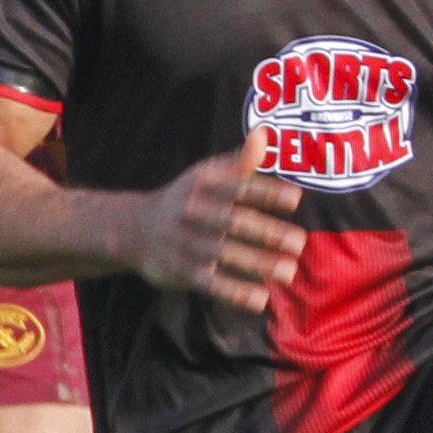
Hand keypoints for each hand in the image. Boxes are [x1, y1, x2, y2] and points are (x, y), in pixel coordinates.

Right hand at [126, 130, 305, 312]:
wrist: (134, 230)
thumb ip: (240, 161)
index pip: (238, 187)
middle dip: (267, 232)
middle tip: (299, 243)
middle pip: (234, 222)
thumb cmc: (186, 199)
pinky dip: (235, 291)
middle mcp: (192, 211)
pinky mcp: (181, 271)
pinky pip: (211, 282)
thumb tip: (265, 133)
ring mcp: (185, 243)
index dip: (267, 192)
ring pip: (225, 253)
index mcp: (203, 184)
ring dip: (257, 263)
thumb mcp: (206, 175)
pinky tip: (260, 299)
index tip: (296, 199)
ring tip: (289, 272)